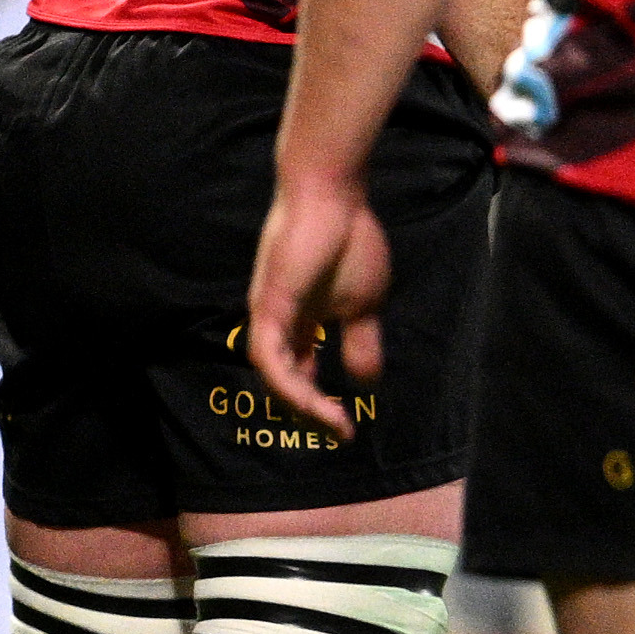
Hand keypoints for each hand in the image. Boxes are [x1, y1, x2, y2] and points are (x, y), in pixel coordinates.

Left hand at [247, 176, 393, 433]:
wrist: (333, 199)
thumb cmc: (349, 241)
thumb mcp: (364, 304)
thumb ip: (360, 341)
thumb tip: (366, 381)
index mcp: (302, 323)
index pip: (301, 374)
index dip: (320, 404)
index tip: (348, 429)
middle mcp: (279, 325)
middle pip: (284, 382)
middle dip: (310, 414)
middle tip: (339, 434)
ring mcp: (269, 317)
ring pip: (274, 378)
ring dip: (302, 405)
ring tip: (332, 423)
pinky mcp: (267, 307)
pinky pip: (268, 358)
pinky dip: (287, 383)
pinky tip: (312, 399)